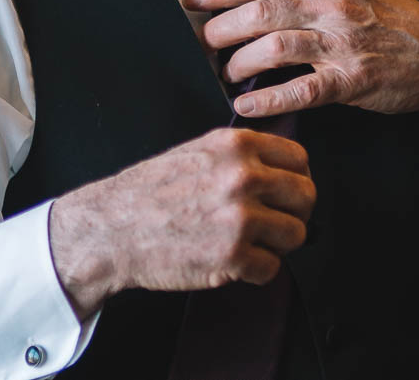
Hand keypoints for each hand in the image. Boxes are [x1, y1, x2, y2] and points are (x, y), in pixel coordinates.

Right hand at [47, 128, 314, 319]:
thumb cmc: (149, 192)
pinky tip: (231, 263)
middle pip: (306, 197)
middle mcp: (243, 177)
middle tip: (272, 224)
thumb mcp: (197, 152)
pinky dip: (254, 272)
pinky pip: (272, 269)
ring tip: (247, 244)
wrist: (112, 228)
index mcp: (236, 146)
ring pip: (296, 235)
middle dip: (293, 214)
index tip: (285, 194)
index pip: (300, 159)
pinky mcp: (233, 257)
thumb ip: (239, 156)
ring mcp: (240, 218)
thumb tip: (281, 170)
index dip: (296, 180)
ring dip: (276, 245)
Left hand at [182, 0, 418, 129]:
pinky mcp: (352, 80)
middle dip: (222, 28)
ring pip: (274, 47)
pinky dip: (267, 98)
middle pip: (260, 12)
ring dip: (239, 62)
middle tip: (204, 42)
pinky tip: (246, 105)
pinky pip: (300, 91)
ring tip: (226, 73)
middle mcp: (331, 6)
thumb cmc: (392, 22)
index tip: (192, 0)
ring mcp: (342, 44)